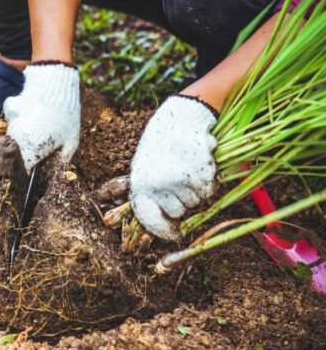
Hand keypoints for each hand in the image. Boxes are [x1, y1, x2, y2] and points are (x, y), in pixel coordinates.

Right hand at [3, 63, 80, 170]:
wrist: (56, 84)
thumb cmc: (67, 116)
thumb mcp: (71, 141)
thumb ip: (62, 161)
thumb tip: (55, 175)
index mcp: (31, 149)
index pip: (25, 167)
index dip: (31, 167)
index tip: (38, 163)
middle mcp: (17, 138)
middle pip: (18, 150)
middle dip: (29, 147)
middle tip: (45, 136)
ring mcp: (11, 122)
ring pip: (15, 133)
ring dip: (25, 130)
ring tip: (41, 120)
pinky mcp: (9, 108)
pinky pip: (13, 116)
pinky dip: (20, 114)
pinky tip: (33, 107)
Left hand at [129, 95, 218, 239]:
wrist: (183, 115)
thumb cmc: (164, 140)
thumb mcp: (147, 163)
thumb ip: (149, 188)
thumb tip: (155, 220)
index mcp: (141, 183)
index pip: (149, 218)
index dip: (162, 229)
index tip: (172, 234)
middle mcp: (157, 185)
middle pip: (178, 212)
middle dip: (183, 201)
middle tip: (184, 182)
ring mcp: (178, 179)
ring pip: (195, 201)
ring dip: (197, 190)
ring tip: (191, 169)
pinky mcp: (198, 172)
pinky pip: (208, 189)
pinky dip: (208, 181)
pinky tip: (201, 164)